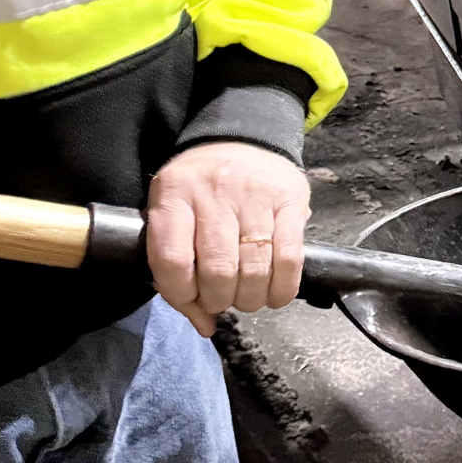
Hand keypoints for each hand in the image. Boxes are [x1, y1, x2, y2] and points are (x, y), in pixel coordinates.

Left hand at [146, 142, 311, 336]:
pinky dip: (284, 285)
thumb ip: (177, 269)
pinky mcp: (290, 199)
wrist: (244, 137)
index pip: (171, 262)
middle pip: (217, 270)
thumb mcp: (175, 212)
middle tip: (225, 299)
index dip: (182, 296)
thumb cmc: (202, 187)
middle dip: (222, 300)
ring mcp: (255, 195)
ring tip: (249, 297)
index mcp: (174, 195)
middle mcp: (214, 193)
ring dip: (252, 297)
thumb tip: (203, 326)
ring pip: (254, 268)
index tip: (195, 302)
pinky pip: (289, 255)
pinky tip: (276, 294)